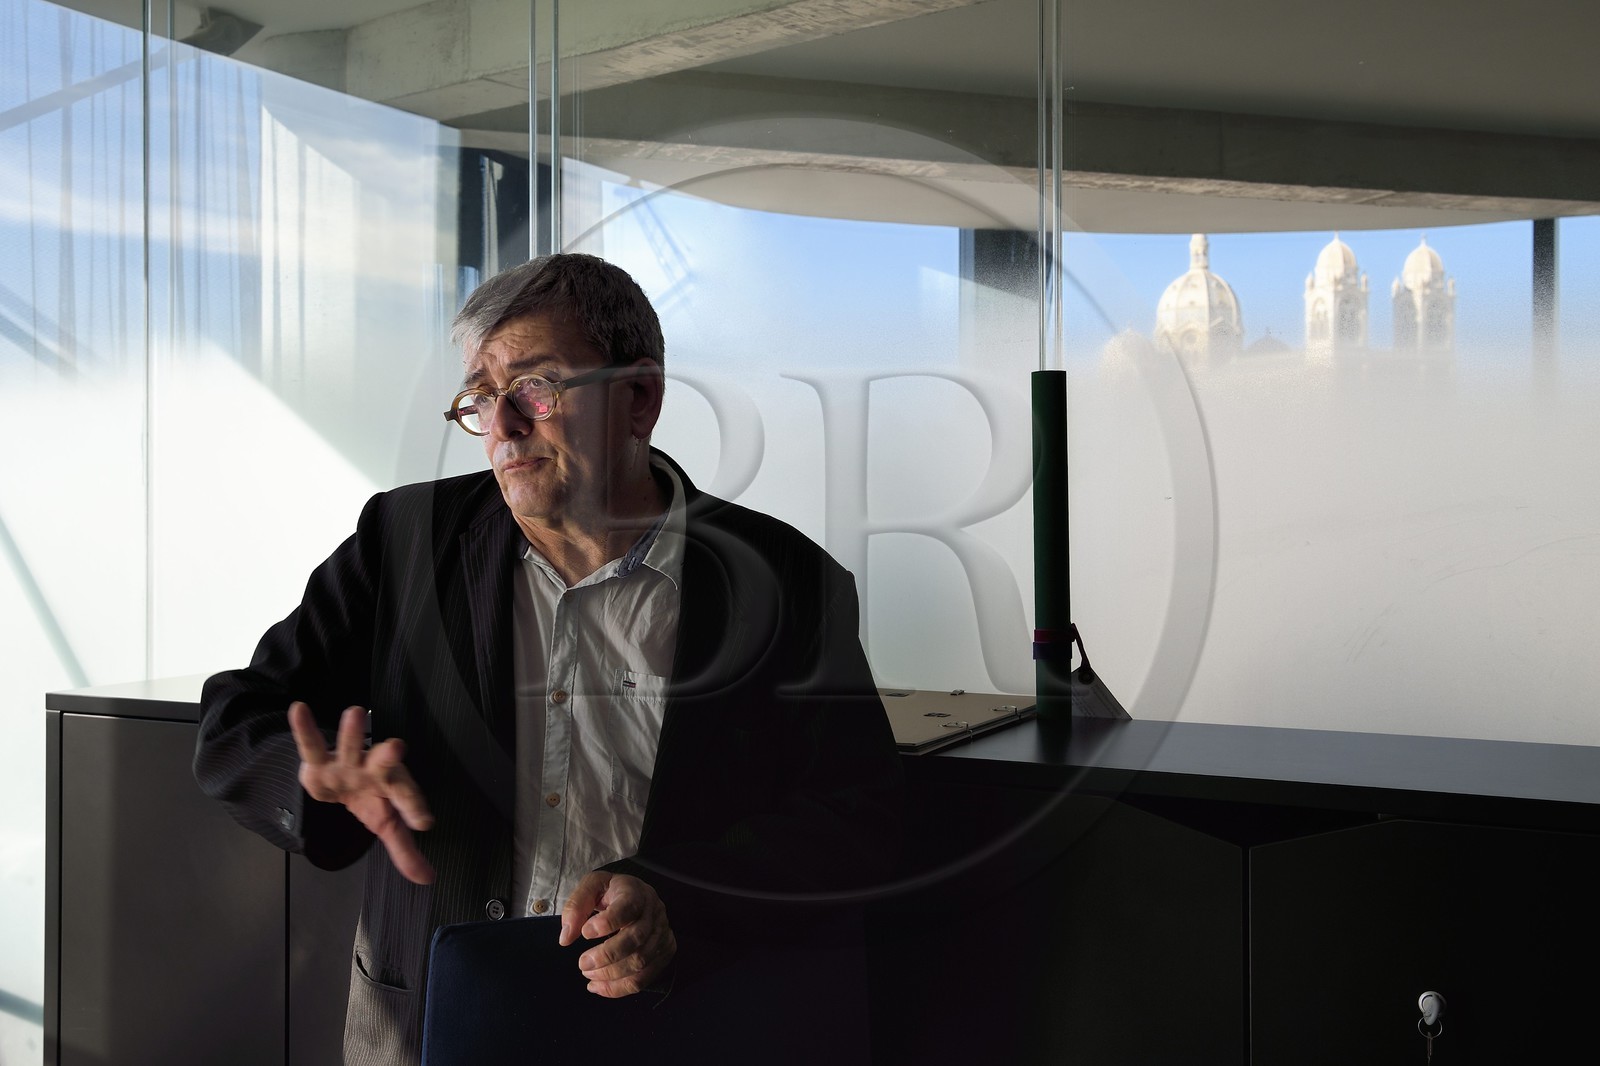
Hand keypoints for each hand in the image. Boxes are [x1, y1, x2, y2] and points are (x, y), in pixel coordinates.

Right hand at [288, 701, 435, 884]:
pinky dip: (303, 729)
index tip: (424, 822)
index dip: (415, 808)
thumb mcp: (387, 824)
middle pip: (384, 763)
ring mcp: (346, 764)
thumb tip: (428, 879)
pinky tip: (298, 710)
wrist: (340, 777)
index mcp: (393, 787)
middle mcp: (373, 770)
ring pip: (351, 747)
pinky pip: (310, 744)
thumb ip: (405, 851)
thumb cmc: (370, 797)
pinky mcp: (318, 763)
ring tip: (355, 712)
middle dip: (389, 756)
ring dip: (352, 733)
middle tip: (397, 747)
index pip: (407, 798)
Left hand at [559, 871, 676, 996]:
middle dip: (606, 955)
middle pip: (636, 938)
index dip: (607, 922)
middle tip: (583, 963)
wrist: (638, 896)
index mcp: (636, 892)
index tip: (585, 932)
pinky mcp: (664, 952)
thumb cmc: (612, 892)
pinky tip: (598, 986)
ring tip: (588, 974)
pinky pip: (643, 978)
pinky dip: (618, 988)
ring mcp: (662, 934)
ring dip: (610, 974)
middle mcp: (654, 912)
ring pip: (641, 961)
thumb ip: (576, 907)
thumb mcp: (591, 887)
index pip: (628, 907)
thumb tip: (566, 938)